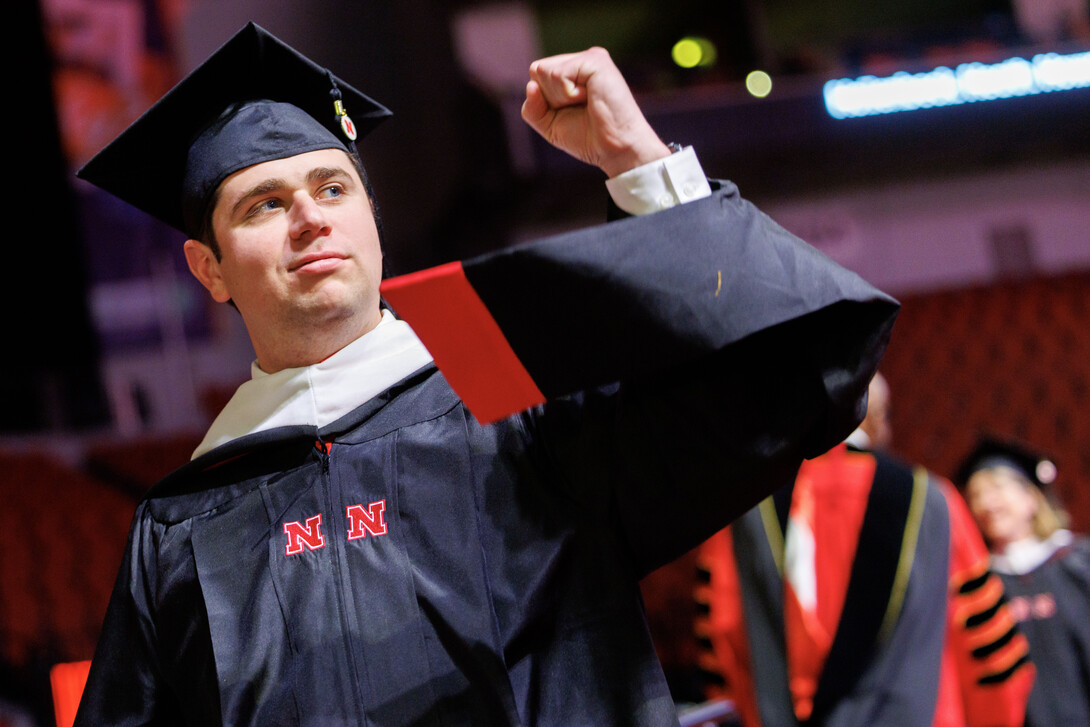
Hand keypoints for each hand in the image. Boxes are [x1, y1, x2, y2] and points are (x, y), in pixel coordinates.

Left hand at [521, 47, 671, 178]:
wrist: (616, 149)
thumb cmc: (588, 138)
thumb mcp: (550, 125)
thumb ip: (532, 108)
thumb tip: (530, 85)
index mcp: (572, 71)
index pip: (536, 75)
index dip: (544, 101)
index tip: (571, 112)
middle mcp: (581, 61)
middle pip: (537, 71)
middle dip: (551, 99)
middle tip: (581, 109)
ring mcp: (589, 58)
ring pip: (545, 72)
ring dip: (561, 98)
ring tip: (588, 104)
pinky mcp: (595, 60)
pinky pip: (558, 75)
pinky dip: (568, 95)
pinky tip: (590, 99)